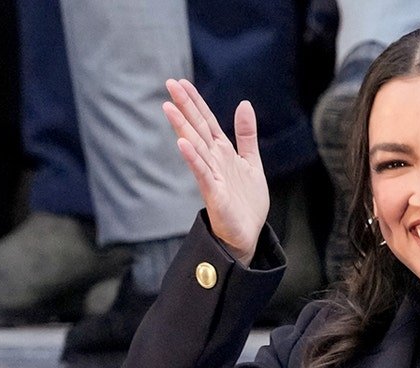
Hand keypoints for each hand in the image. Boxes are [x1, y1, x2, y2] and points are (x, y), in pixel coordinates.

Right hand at [163, 78, 268, 265]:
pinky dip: (193, 158)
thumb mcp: (251, 161)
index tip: (181, 82)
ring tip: (169, 108)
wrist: (248, 234)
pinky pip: (202, 173)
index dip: (195, 102)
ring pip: (195, 147)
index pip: (207, 121)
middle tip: (169, 83)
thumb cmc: (246, 202)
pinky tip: (183, 144)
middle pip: (198, 128)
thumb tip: (243, 103)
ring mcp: (212, 176)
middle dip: (185, 107)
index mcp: (222, 153)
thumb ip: (246, 134)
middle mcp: (214, 161)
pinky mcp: (214, 193)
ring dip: (182, 127)